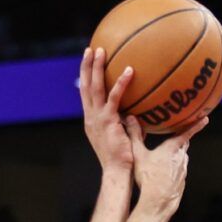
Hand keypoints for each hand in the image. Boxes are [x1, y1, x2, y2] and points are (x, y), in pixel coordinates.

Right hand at [78, 47, 135, 174]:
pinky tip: (129, 70)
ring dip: (96, 67)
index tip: (88, 63)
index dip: (85, 78)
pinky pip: (114, 98)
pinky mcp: (107, 121)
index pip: (86, 95)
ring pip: (94, 88)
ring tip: (100, 51)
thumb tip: (136, 114)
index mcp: (91, 120)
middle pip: (85, 86)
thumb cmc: (123, 158)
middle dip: (86, 66)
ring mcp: (97, 118)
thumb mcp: (123, 137)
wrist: (117, 171)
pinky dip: (121, 83)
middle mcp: (90, 117)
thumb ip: (127, 124)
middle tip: (90, 49)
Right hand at [127, 114, 207, 212]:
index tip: (205, 119)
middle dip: (181, 140)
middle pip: (184, 145)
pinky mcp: (182, 182)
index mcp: (172, 148)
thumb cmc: (148, 177)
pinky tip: (164, 174)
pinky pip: (179, 172)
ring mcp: (183, 171)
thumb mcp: (138, 154)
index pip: (186, 133)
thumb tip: (131, 119)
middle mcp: (180, 158)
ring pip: (182, 159)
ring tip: (166, 157)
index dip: (196, 125)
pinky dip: (174, 170)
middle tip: (177, 136)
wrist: (158, 201)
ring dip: (176, 156)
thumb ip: (135, 135)